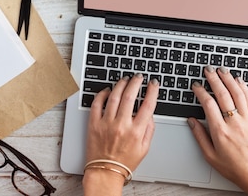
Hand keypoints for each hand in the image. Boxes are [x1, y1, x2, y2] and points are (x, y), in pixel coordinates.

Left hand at [83, 74, 158, 193]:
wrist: (105, 171)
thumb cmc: (125, 162)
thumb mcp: (144, 148)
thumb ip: (149, 129)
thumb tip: (150, 114)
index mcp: (136, 131)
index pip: (148, 105)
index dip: (152, 91)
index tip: (153, 83)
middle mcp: (121, 125)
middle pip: (130, 96)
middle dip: (136, 82)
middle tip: (138, 77)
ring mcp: (106, 123)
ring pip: (114, 97)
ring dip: (120, 85)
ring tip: (124, 80)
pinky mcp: (94, 124)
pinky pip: (97, 104)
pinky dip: (102, 94)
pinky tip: (107, 90)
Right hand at [188, 66, 247, 195]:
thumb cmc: (233, 166)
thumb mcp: (209, 155)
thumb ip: (199, 136)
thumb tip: (191, 121)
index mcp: (220, 131)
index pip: (208, 104)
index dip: (201, 92)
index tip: (196, 86)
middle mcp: (233, 123)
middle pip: (223, 95)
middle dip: (214, 79)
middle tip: (208, 70)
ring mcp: (246, 120)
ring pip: (237, 94)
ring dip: (228, 79)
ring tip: (222, 70)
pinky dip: (244, 88)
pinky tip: (239, 80)